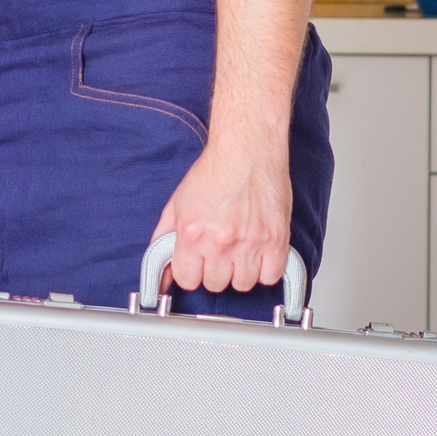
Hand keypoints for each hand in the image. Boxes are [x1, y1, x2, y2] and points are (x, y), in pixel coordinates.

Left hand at [151, 139, 292, 296]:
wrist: (247, 151)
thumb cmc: (215, 172)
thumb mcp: (177, 204)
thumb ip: (164, 240)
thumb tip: (160, 273)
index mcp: (193, 233)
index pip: (188, 280)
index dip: (191, 273)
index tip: (196, 265)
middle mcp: (221, 242)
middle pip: (215, 284)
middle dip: (215, 271)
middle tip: (218, 251)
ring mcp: (250, 243)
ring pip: (243, 284)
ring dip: (240, 272)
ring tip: (238, 250)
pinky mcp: (276, 240)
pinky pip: (270, 277)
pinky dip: (265, 270)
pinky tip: (258, 253)